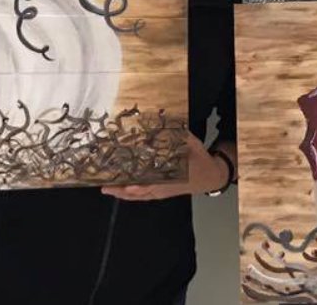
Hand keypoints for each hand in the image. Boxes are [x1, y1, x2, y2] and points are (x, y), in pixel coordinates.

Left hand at [101, 134, 231, 201]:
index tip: (126, 185)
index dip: (138, 186)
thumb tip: (163, 119)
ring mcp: (162, 192)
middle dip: (121, 190)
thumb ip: (177, 133)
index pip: (152, 184)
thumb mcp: (190, 143)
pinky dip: (131, 195)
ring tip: (107, 189)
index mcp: (172, 177)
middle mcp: (164, 187)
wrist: (211, 176)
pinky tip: (121, 191)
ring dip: (123, 194)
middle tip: (105, 187)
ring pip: (139, 196)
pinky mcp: (161, 192)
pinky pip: (143, 196)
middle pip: (139, 193)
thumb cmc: (200, 161)